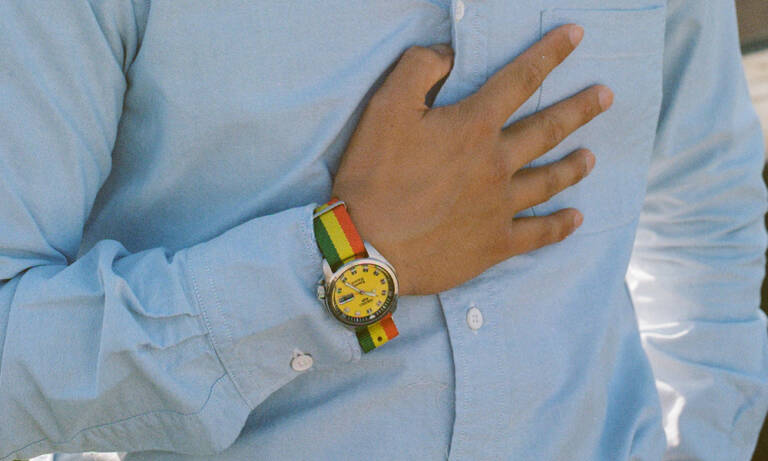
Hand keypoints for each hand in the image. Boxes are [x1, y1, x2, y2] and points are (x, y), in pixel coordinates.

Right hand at [331, 24, 612, 295]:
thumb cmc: (374, 176)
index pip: (520, 80)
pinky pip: (537, 233)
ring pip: (548, 180)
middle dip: (579, 109)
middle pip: (547, 129)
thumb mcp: (385, 107)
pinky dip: (559, 226)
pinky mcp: (495, 243)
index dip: (550, 53)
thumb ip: (419, 69)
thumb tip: (449, 54)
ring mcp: (500, 206)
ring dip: (573, 165)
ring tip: (591, 157)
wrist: (368, 246)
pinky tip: (576, 218)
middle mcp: (497, 163)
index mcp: (474, 126)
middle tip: (605, 96)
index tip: (576, 36)